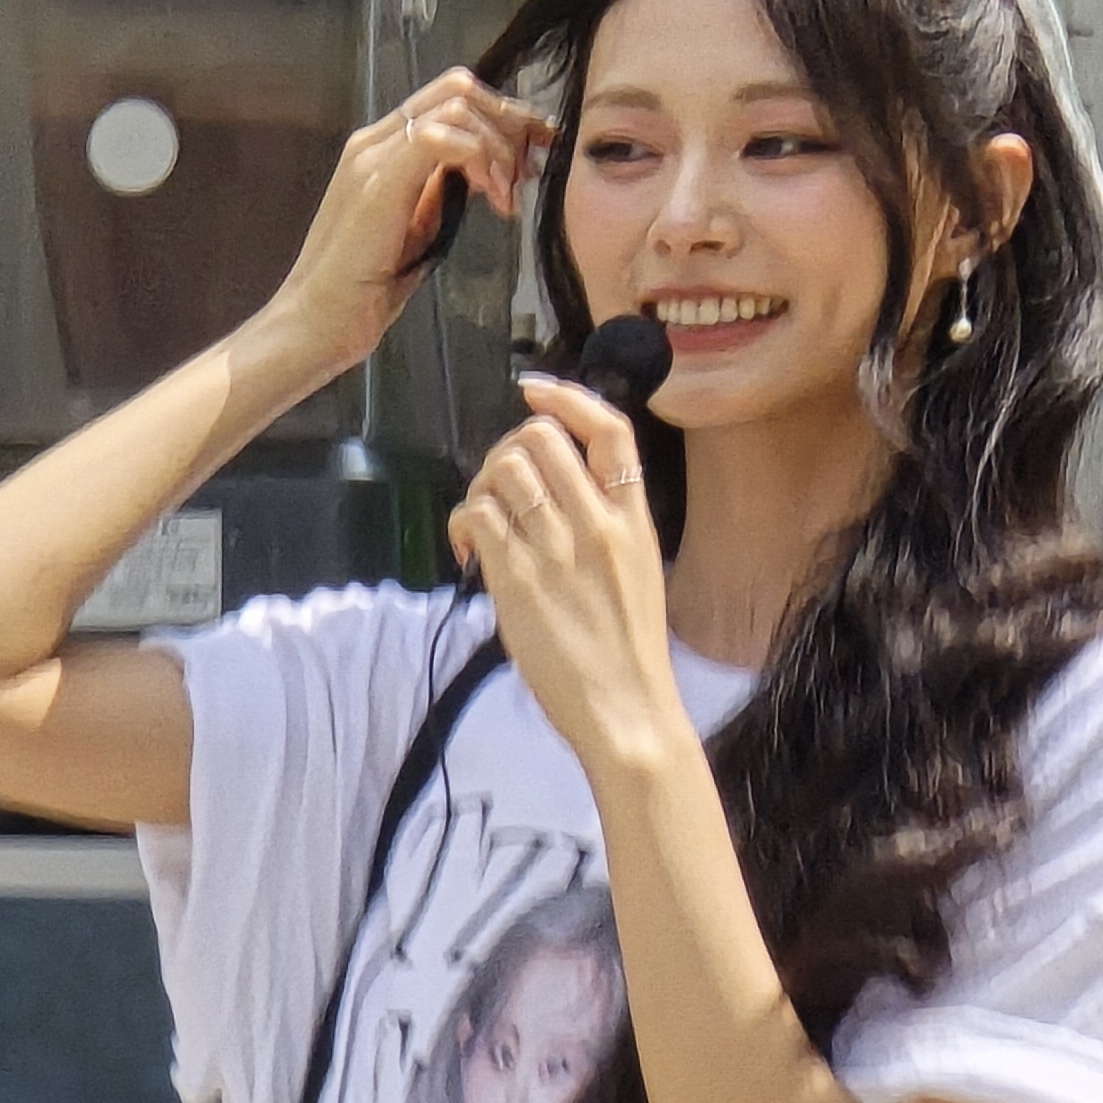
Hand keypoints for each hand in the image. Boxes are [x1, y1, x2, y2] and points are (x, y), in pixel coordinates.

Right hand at [263, 69, 550, 375]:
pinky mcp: (378, 180)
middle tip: (532, 170)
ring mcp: (373, 155)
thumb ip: (440, 193)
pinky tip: (493, 198)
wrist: (317, 320)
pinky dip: (479, 159)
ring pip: (456, 104)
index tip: (539, 148)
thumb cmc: (364, 287)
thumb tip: (483, 175)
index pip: (453, 100)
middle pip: (460, 89)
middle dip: (510, 123)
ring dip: (498, 146)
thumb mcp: (417, 229)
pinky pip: (441, 137)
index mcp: (385, 148)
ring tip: (509, 195)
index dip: (505, 116)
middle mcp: (376, 140)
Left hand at [450, 375, 693, 775]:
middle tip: (501, 486)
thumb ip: (608, 526)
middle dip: (508, 448)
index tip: (535, 391)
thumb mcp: (639, 572)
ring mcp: (557, 550)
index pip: (609, 430)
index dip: (567, 397)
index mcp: (634, 520)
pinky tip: (469, 550)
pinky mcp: (519, 580)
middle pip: (540, 437)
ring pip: (503, 469)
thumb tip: (556, 492)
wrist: (628, 711)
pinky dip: (463, 522)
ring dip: (481, 484)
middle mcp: (597, 524)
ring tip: (483, 523)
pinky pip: (478, 515)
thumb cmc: (631, 654)